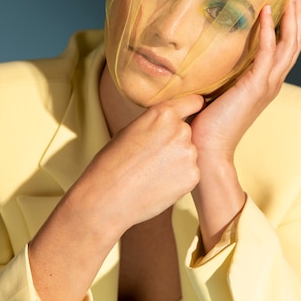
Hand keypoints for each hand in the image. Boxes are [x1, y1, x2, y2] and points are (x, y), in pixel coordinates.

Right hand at [76, 92, 203, 239]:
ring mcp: (189, 154)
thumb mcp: (130, 130)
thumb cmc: (111, 163)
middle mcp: (180, 130)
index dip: (192, 107)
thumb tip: (169, 124)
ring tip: (152, 172)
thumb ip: (155, 123)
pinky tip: (158, 184)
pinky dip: (178, 177)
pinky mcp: (192, 176)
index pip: (193, 102)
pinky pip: (189, 172)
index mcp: (163, 114)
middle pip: (186, 131)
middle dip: (175, 140)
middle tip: (153, 156)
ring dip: (177, 159)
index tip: (191, 112)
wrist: (107, 198)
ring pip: (188, 152)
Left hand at [190, 0, 300, 249]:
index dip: (289, 27)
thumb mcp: (217, 92)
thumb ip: (220, 74)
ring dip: (291, 18)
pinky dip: (269, 31)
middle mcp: (271, 83)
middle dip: (297, 16)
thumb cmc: (208, 124)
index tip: (286, 4)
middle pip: (294, 44)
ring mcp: (266, 85)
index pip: (284, 50)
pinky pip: (268, 53)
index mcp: (264, 84)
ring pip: (289, 45)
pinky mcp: (255, 87)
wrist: (207, 151)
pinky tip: (266, 13)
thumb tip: (204, 55)